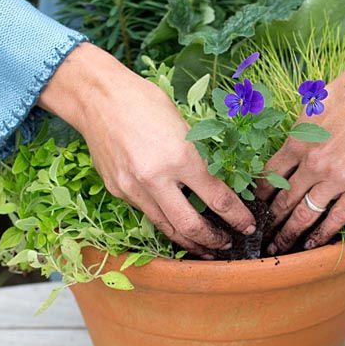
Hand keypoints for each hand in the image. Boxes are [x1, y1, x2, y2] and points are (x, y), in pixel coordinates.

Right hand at [39, 43, 255, 255]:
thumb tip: (217, 184)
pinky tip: (174, 221)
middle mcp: (156, 178)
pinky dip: (164, 220)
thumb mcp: (183, 125)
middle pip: (191, 226)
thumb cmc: (144, 101)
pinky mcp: (118, 191)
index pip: (217, 198)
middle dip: (213, 240)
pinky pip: (147, 212)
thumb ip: (198, 157)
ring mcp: (133, 188)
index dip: (236, 217)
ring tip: (203, 247)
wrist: (97, 97)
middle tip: (226, 245)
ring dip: (188, 241)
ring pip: (166, 228)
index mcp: (180, 156)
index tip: (247, 226)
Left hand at [256, 35, 344, 254]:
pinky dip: (323, 233)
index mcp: (297, 142)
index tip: (253, 208)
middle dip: (269, 222)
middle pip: (283, 201)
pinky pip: (338, 217)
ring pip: (305, 214)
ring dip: (289, 233)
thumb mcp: (313, 104)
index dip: (259, 196)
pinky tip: (313, 243)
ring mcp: (336, 178)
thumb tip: (291, 141)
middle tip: (260, 238)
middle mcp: (312, 164)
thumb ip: (300, 129)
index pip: (269, 176)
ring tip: (280, 248)